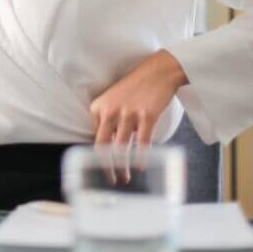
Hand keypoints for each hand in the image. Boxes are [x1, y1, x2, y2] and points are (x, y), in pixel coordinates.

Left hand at [89, 49, 187, 180]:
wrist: (158, 71)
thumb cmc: (136, 86)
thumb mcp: (113, 99)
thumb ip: (107, 119)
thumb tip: (106, 146)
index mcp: (98, 107)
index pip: (94, 137)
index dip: (97, 156)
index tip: (100, 168)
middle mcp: (110, 111)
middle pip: (103, 147)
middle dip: (106, 167)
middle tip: (111, 180)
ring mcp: (128, 114)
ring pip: (121, 148)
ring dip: (123, 167)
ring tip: (125, 177)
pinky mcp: (146, 116)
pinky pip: (142, 143)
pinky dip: (140, 158)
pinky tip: (140, 167)